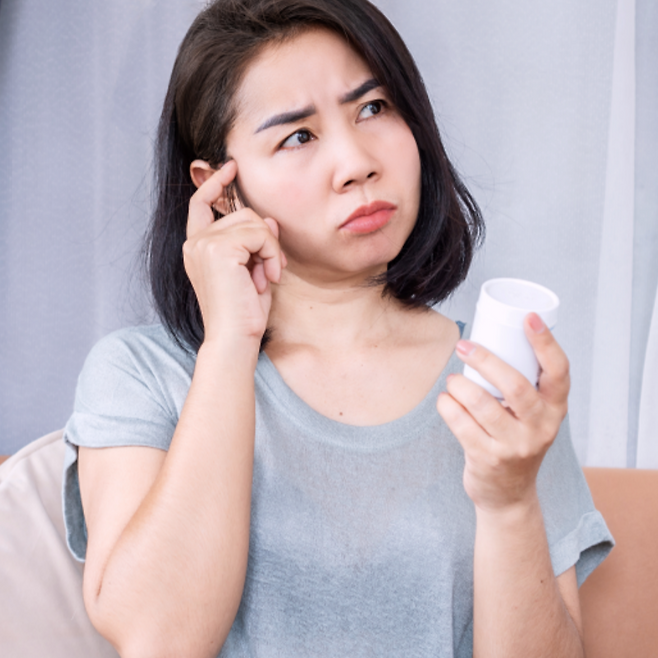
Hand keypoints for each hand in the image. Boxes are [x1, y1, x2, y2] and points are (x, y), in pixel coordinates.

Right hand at [183, 160, 286, 344]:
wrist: (234, 337)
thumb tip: (269, 220)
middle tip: (269, 271)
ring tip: (267, 277)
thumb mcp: (251, 271)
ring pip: (254, 222)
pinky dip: (272, 254)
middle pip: (242, 212)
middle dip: (265, 239)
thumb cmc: (243, 312)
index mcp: (197, 248)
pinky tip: (267, 278)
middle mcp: (195, 242)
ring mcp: (204, 243)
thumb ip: (256, 243)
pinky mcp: (218, 247)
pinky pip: (260, 234)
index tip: (231, 167)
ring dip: (271, 249)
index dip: (215, 184)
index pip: (201, 204)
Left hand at [437, 313, 569, 513]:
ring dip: (461, 386)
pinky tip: (444, 400)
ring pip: (483, 405)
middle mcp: (541, 427)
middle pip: (516, 386)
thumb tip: (487, 341)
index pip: (558, 371)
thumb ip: (520, 387)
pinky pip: (462, 425)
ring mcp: (515, 446)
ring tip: (452, 378)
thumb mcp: (531, 417)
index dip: (546, 342)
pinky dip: (448, 407)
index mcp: (555, 409)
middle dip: (487, 360)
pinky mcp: (489, 458)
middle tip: (464, 345)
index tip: (529, 318)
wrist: (509, 495)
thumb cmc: (516, 441)